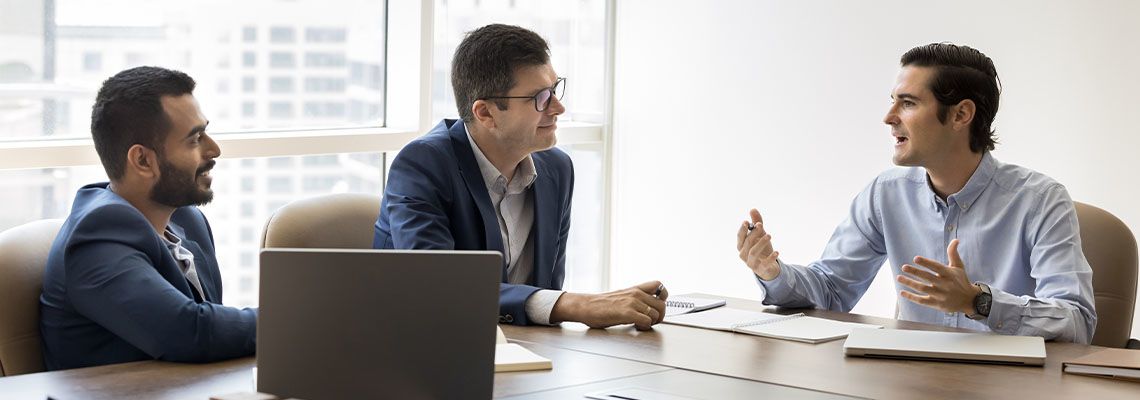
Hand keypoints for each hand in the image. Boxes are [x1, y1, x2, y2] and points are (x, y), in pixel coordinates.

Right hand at [550, 281, 667, 329]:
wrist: (585, 306)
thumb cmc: (601, 304)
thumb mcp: (621, 296)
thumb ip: (635, 298)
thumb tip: (646, 306)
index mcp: (635, 289)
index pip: (659, 286)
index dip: (663, 297)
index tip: (657, 306)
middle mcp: (636, 293)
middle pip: (662, 304)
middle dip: (660, 316)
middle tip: (651, 321)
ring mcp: (632, 302)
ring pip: (656, 314)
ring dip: (652, 323)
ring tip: (641, 324)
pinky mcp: (627, 312)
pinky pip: (647, 321)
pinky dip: (644, 327)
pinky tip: (636, 326)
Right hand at [737, 208, 780, 279]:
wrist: (769, 267)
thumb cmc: (762, 249)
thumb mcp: (760, 235)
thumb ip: (756, 223)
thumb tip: (752, 209)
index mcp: (742, 246)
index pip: (740, 237)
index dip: (743, 229)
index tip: (747, 221)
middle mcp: (743, 254)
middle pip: (746, 243)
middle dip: (753, 234)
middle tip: (761, 225)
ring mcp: (751, 263)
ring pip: (753, 252)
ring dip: (761, 243)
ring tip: (769, 235)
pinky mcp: (760, 269)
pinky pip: (765, 264)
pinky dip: (770, 258)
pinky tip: (777, 252)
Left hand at [896, 239, 981, 313]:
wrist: (969, 300)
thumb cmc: (961, 281)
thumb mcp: (958, 267)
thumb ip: (953, 254)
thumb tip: (955, 240)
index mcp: (949, 274)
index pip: (936, 267)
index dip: (926, 263)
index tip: (915, 258)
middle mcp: (945, 284)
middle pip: (928, 277)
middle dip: (915, 272)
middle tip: (904, 267)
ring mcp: (940, 295)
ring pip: (923, 289)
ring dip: (910, 283)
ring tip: (899, 277)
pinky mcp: (936, 304)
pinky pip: (922, 301)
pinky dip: (911, 297)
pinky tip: (902, 292)